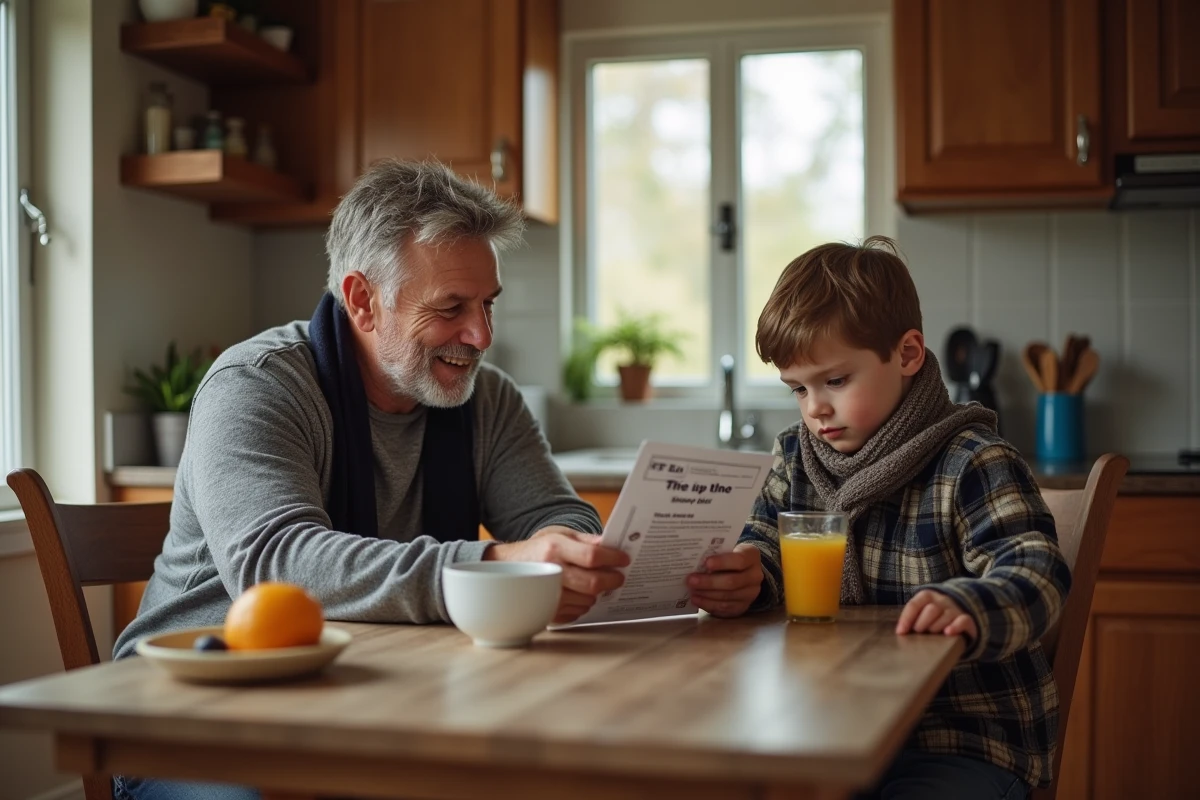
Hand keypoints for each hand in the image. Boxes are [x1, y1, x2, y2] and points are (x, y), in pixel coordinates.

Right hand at [485, 526, 629, 623]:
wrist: (508, 566)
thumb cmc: (539, 548)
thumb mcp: (560, 534)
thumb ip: (586, 540)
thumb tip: (611, 545)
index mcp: (554, 548)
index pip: (592, 556)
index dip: (613, 558)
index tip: (624, 559)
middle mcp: (550, 572)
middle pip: (592, 583)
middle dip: (612, 580)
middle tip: (619, 577)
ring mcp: (547, 595)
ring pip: (587, 600)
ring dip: (597, 594)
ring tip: (595, 583)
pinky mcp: (547, 611)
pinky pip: (577, 613)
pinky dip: (584, 604)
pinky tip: (580, 594)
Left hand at [686, 544, 762, 617]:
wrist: (743, 572)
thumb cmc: (729, 557)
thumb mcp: (727, 550)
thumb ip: (716, 553)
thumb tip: (694, 560)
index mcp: (752, 556)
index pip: (739, 560)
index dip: (722, 562)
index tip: (706, 563)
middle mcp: (755, 576)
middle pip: (732, 582)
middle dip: (709, 582)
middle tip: (691, 580)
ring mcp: (750, 594)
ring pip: (728, 596)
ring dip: (707, 594)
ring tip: (691, 590)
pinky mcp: (743, 606)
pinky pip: (725, 608)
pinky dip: (708, 604)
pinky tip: (696, 599)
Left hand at [896, 590, 977, 639]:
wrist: (959, 616)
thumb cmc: (934, 617)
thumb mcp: (922, 613)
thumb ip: (912, 618)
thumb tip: (900, 632)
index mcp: (927, 596)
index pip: (914, 605)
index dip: (906, 619)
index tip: (901, 632)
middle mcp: (942, 600)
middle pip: (931, 609)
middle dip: (922, 623)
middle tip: (919, 633)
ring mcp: (955, 609)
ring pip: (945, 616)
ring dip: (936, 628)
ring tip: (933, 635)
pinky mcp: (967, 619)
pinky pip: (962, 621)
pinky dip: (955, 627)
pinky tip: (948, 633)